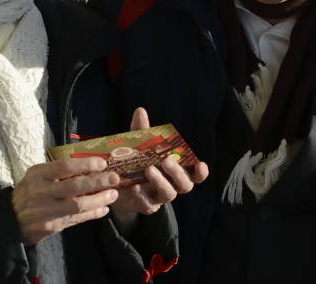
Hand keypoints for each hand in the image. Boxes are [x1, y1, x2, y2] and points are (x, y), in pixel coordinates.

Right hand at [11, 157, 119, 244]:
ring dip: (99, 200)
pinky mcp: (51, 226)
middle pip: (74, 186)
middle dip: (97, 182)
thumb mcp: (37, 176)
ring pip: (77, 205)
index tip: (102, 163)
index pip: (64, 167)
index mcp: (38, 174)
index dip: (84, 164)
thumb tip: (88, 166)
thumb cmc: (29, 191)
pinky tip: (104, 209)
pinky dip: (92, 214)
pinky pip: (76, 219)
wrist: (10, 219)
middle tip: (114, 178)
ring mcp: (47, 211)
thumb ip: (57, 171)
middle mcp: (42, 192)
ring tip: (113, 194)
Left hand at [110, 107, 208, 232]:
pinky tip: (135, 187)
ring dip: (161, 181)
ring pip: (169, 194)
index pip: (195, 175)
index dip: (201, 172)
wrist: (114, 185)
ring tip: (148, 170)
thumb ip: (142, 131)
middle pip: (185, 185)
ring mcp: (159, 197)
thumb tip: (140, 111)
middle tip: (165, 161)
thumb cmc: (134, 162)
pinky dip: (143, 196)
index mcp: (175, 171)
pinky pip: (149, 204)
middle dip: (177, 173)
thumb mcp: (138, 146)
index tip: (201, 164)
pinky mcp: (146, 205)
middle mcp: (172, 185)